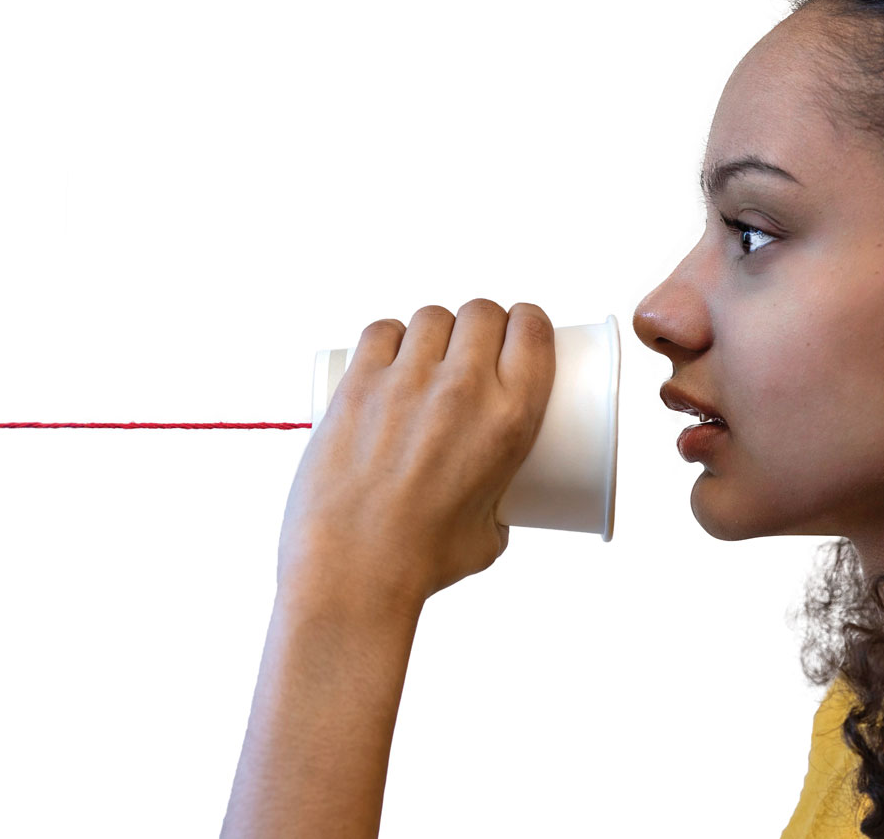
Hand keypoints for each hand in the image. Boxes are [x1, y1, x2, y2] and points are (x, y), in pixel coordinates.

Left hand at [280, 299, 554, 606]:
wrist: (352, 570)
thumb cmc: (421, 562)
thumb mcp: (491, 533)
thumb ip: (498, 504)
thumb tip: (493, 501)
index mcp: (511, 418)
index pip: (531, 330)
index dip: (526, 321)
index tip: (518, 332)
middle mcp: (463, 389)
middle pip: (481, 313)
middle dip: (481, 324)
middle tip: (471, 352)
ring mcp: (405, 382)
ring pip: (430, 316)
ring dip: (435, 330)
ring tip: (426, 360)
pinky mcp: (357, 385)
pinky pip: (378, 331)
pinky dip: (388, 338)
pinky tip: (388, 357)